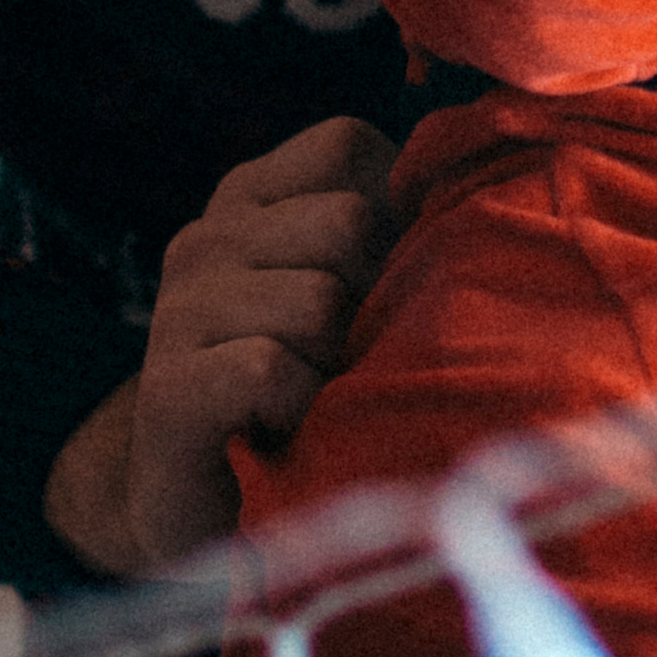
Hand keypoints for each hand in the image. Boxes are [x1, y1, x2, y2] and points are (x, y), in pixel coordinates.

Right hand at [41, 116, 395, 575]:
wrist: (207, 511)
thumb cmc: (308, 392)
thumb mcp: (354, 298)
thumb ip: (394, 238)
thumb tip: (487, 202)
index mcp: (254, 198)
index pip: (349, 145)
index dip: (395, 212)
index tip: (384, 284)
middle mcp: (208, 237)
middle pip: (347, 222)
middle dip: (373, 299)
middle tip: (349, 360)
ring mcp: (179, 307)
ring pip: (317, 300)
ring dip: (338, 366)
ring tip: (315, 400)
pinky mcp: (168, 385)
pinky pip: (269, 367)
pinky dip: (298, 407)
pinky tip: (284, 430)